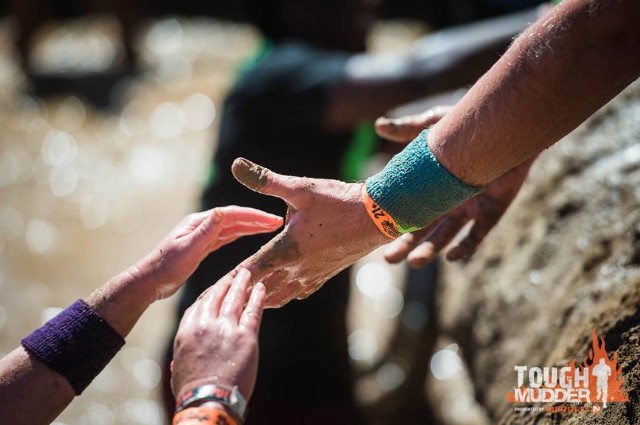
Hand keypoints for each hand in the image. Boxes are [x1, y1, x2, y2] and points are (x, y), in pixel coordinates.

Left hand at [134, 206, 282, 299]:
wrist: (150, 281)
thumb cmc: (165, 266)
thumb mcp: (187, 249)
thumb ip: (206, 231)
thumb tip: (223, 212)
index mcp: (199, 222)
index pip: (232, 214)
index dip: (254, 216)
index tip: (272, 219)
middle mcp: (202, 225)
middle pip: (235, 218)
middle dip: (257, 219)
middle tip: (279, 221)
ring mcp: (202, 235)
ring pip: (232, 228)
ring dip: (252, 226)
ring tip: (271, 226)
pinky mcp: (203, 247)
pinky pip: (227, 238)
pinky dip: (241, 235)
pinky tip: (251, 235)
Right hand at [171, 268, 264, 400]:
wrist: (208, 400)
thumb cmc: (192, 389)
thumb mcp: (178, 366)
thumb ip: (182, 354)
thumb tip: (179, 357)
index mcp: (187, 330)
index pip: (200, 304)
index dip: (210, 293)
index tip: (217, 288)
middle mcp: (205, 324)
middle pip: (217, 295)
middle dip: (226, 282)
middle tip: (235, 273)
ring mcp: (226, 328)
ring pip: (235, 298)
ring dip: (242, 283)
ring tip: (248, 274)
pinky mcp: (246, 336)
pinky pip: (253, 311)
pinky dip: (258, 297)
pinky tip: (261, 288)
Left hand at [231, 158, 388, 307]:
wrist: (378, 218)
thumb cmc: (339, 201)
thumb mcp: (300, 188)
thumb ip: (266, 180)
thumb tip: (236, 164)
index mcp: (285, 250)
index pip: (248, 272)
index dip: (226, 283)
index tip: (209, 295)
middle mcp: (297, 269)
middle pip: (260, 290)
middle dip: (238, 298)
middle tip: (218, 307)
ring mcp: (312, 275)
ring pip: (280, 296)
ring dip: (260, 300)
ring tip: (244, 305)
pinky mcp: (325, 274)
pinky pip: (299, 292)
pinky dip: (284, 296)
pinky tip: (282, 295)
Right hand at [376, 109, 532, 266]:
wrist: (506, 124)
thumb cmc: (468, 124)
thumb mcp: (434, 126)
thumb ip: (407, 130)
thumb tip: (378, 125)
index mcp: (430, 187)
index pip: (407, 211)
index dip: (391, 223)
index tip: (373, 233)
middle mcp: (447, 203)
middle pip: (422, 231)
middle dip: (404, 246)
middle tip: (388, 259)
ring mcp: (468, 209)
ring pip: (445, 236)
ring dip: (429, 251)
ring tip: (414, 262)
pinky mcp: (490, 211)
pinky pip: (477, 235)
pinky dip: (465, 248)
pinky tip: (451, 256)